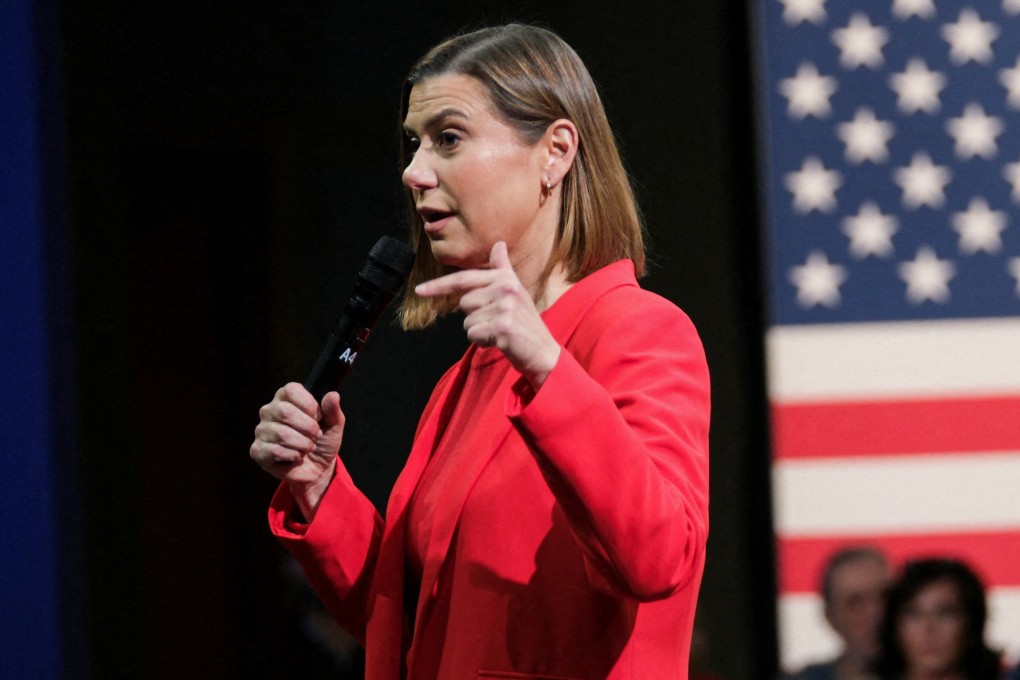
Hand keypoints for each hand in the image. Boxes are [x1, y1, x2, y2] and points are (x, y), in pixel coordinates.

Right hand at [250, 382, 344, 518]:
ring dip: (302, 444)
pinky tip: (296, 457)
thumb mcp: (334, 425)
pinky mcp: (258, 450)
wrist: (318, 469)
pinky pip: (275, 450)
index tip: (318, 417)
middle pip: (285, 411)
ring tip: (307, 448)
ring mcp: (261, 431)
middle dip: (308, 427)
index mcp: (286, 398)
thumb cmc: (323, 442)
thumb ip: (333, 410)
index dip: (309, 405)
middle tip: (316, 436)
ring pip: (281, 433)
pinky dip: (293, 456)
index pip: (291, 390)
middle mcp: (270, 411)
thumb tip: (333, 395)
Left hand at [415, 241, 560, 386]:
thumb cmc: (524, 322)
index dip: (439, 286)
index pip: (464, 279)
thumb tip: (499, 244)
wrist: (544, 352)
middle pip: (464, 303)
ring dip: (479, 330)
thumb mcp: (515, 291)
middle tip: (497, 321)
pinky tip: (500, 342)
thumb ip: (503, 269)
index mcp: (505, 278)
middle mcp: (506, 288)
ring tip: (500, 332)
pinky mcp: (502, 327)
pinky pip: (472, 334)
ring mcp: (504, 307)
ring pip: (467, 321)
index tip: (419, 291)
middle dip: (475, 316)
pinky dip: (482, 342)